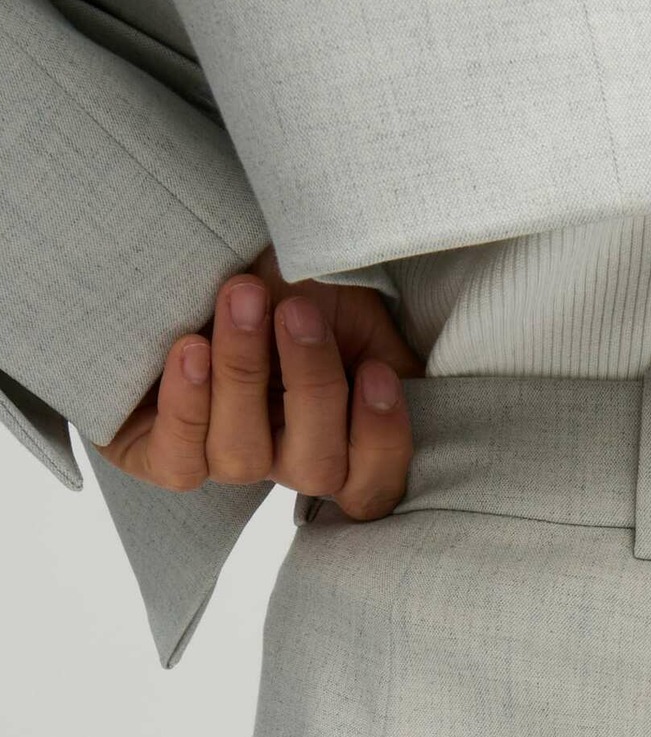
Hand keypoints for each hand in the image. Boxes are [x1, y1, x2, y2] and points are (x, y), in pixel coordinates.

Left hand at [99, 243, 425, 518]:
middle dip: (311, 388)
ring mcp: (220, 459)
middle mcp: (281, 458)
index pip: (371, 488)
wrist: (207, 248)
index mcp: (338, 437)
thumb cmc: (289, 281)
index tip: (374, 370)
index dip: (379, 442)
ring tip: (241, 299)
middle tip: (297, 309)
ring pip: (242, 460)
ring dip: (244, 375)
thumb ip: (393, 360)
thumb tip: (410, 387)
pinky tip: (190, 349)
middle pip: (313, 473)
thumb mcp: (358, 313)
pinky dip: (188, 409)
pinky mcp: (154, 453)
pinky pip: (179, 464)